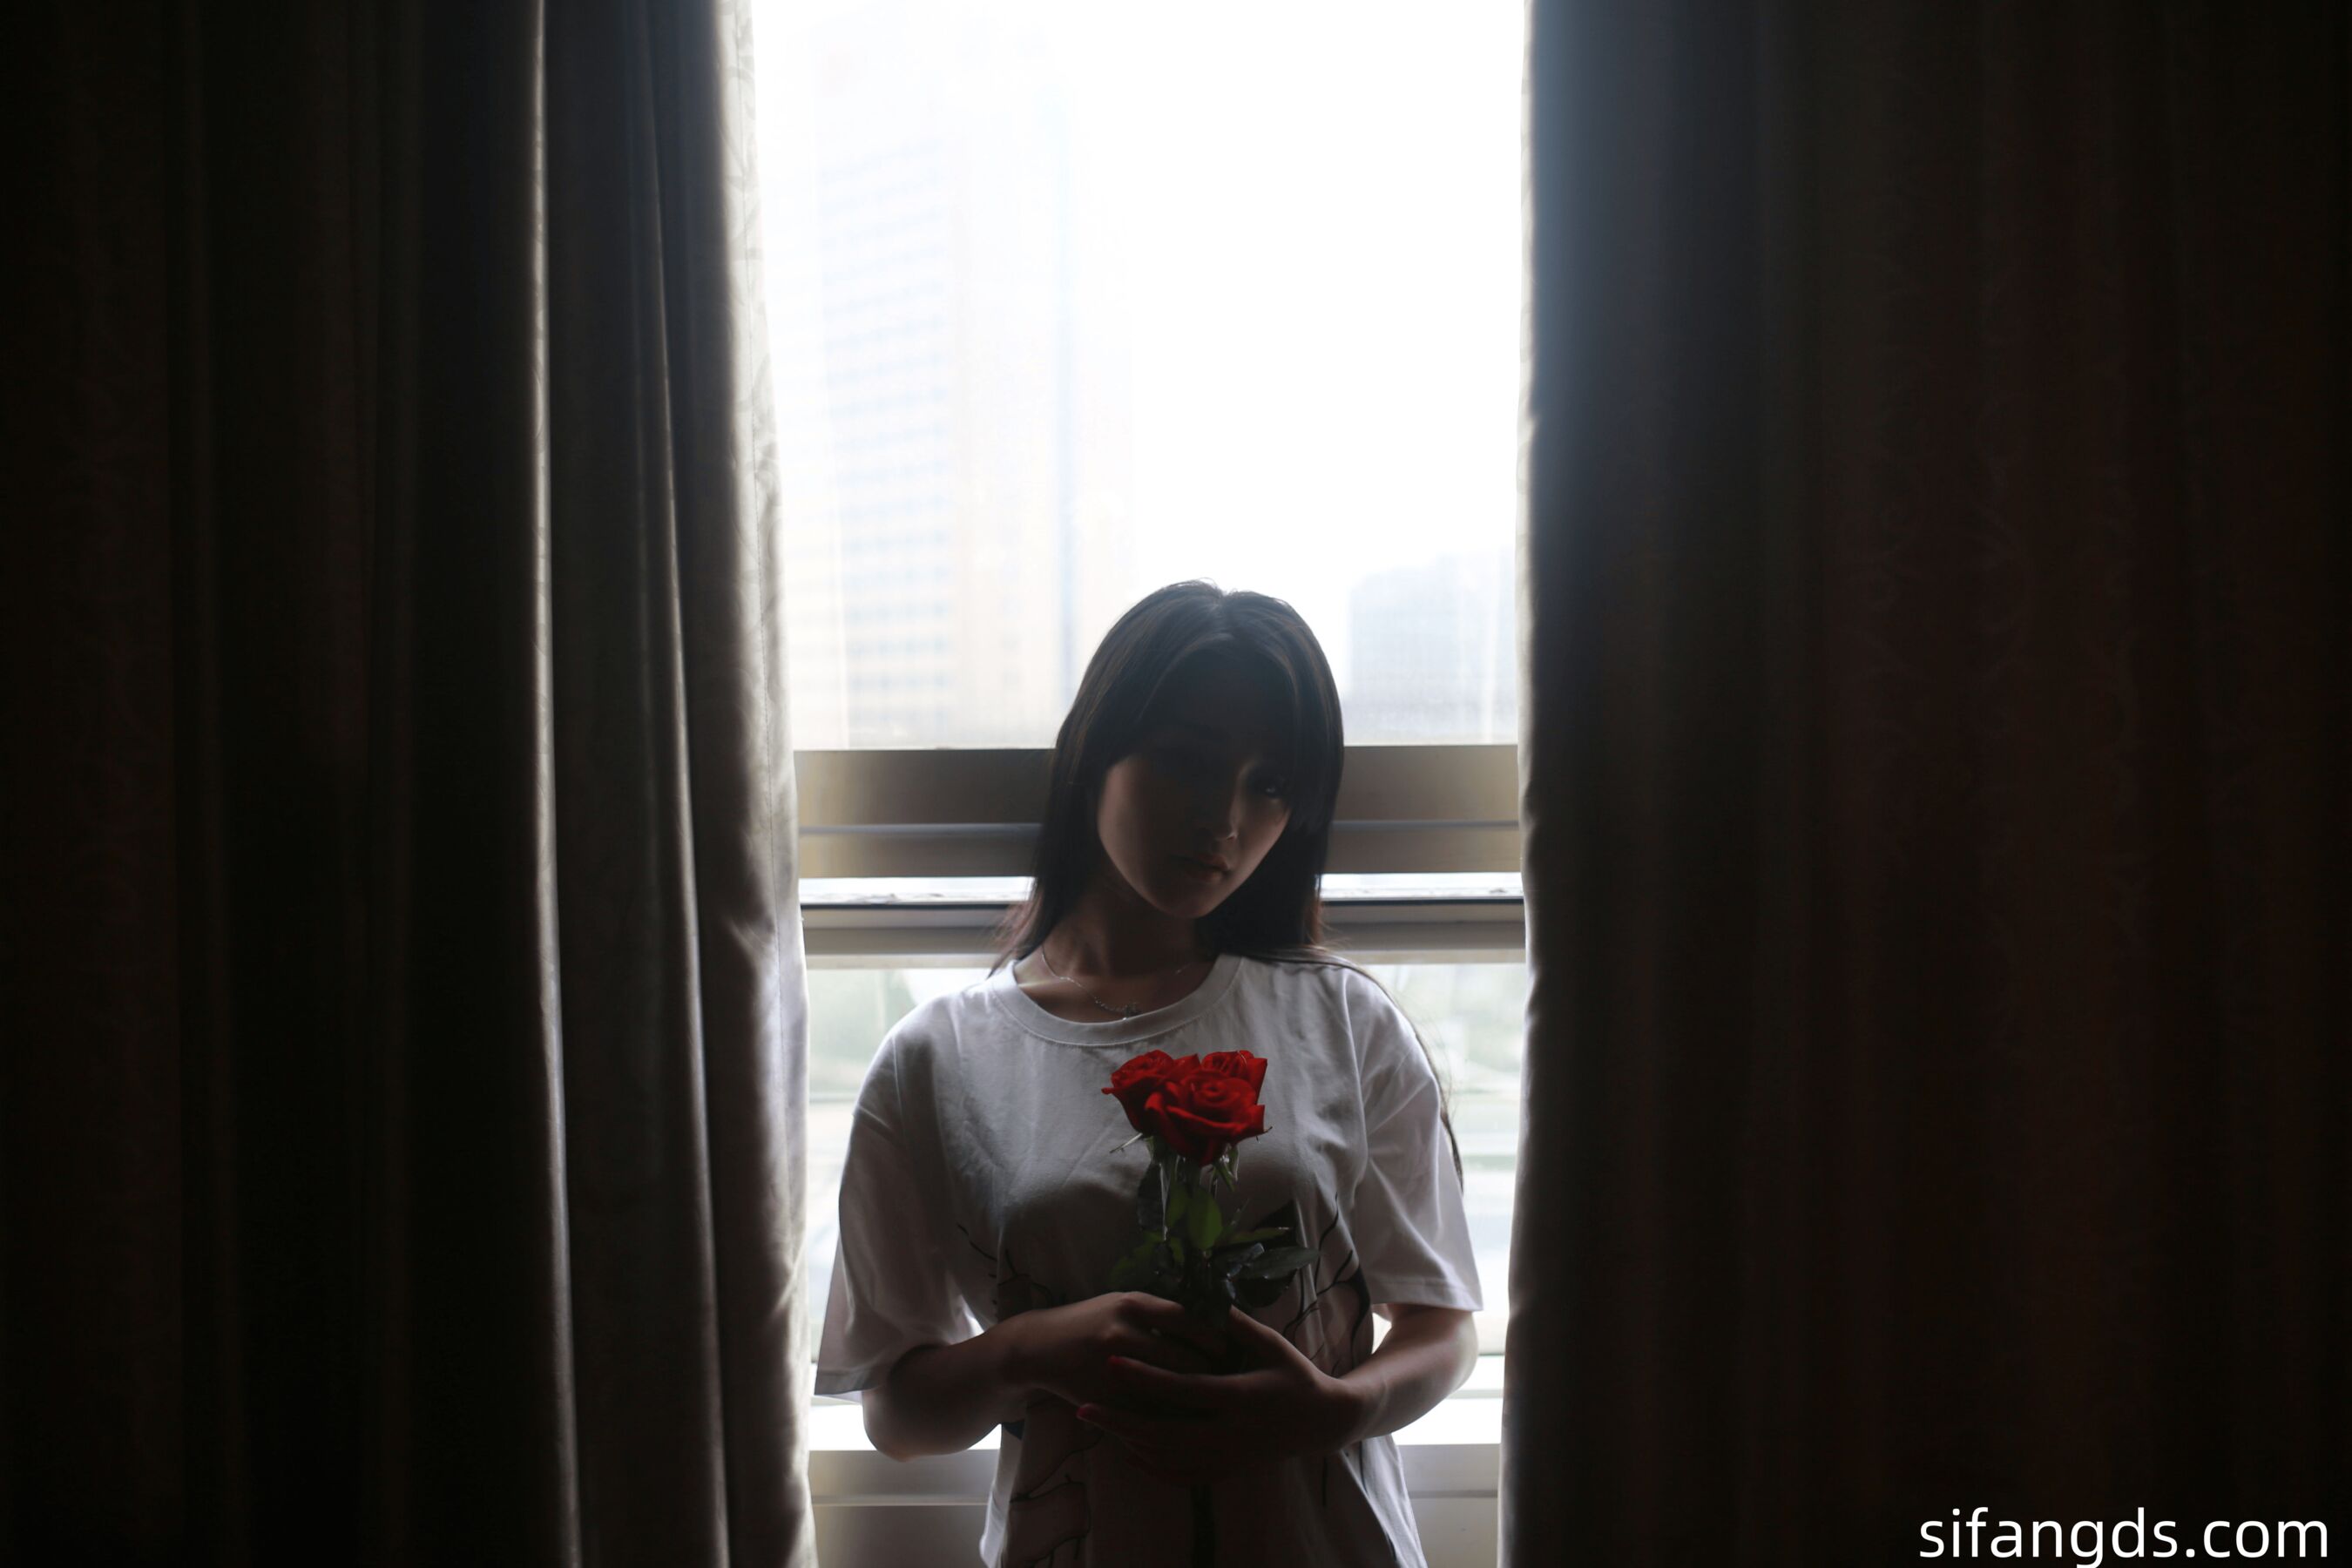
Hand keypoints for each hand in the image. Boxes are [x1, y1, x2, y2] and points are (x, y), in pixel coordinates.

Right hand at [1006, 1291, 1230, 1419]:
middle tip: (1232, 1380)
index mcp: (1132, 1303)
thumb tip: (1214, 1323)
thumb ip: (1161, 1312)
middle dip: (1211, 1372)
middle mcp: (1123, 1331)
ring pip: (1168, 1388)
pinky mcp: (1104, 1397)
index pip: (1188, 1318)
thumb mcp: (1122, 1303)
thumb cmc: (1091, 1321)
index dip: (1215, 1335)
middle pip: (1183, 1357)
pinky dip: (1167, 1417)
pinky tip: (1184, 1420)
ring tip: (1215, 1401)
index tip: (1232, 1347)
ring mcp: (1111, 1367)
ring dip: (1194, 1398)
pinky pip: (1145, 1411)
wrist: (1039, 1347)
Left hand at [1073, 1305, 1360, 1485]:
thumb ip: (1236, 1324)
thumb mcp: (1273, 1345)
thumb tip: (1204, 1295)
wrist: (1322, 1422)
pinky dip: (1151, 1466)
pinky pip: (1181, 1475)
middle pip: (1164, 1432)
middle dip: (1120, 1420)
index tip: (1111, 1361)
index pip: (1182, 1387)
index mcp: (1240, 1396)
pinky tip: (1129, 1452)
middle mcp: (1231, 1432)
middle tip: (1083, 1407)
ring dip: (1129, 1443)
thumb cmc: (1296, 1375)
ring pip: (1168, 1458)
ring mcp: (1228, 1456)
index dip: (1145, 1376)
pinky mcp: (1227, 1471)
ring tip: (1099, 1425)